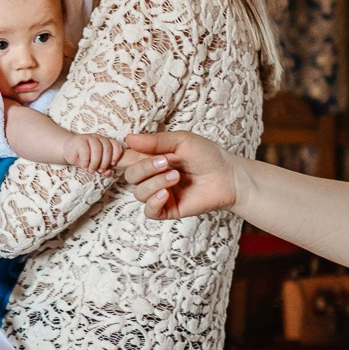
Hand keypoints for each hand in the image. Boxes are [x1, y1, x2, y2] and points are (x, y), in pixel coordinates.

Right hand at [66, 132, 126, 172]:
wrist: (69, 151)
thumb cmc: (85, 158)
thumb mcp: (96, 164)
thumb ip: (104, 169)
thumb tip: (108, 172)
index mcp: (106, 142)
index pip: (116, 145)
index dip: (116, 155)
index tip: (112, 164)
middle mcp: (99, 138)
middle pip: (107, 149)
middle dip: (105, 163)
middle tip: (100, 171)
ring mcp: (89, 138)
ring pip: (97, 150)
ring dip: (95, 163)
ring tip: (91, 170)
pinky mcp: (79, 140)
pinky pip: (85, 151)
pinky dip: (86, 162)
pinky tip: (84, 166)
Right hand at [120, 132, 249, 219]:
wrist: (228, 177)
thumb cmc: (208, 155)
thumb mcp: (182, 141)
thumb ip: (155, 141)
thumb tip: (128, 139)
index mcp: (152, 158)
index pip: (126, 158)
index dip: (120, 157)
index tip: (124, 153)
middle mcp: (152, 176)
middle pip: (130, 175)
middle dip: (144, 168)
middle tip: (165, 163)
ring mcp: (159, 193)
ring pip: (139, 192)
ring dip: (155, 183)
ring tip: (176, 176)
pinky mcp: (167, 209)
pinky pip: (149, 210)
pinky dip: (154, 201)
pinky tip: (166, 193)